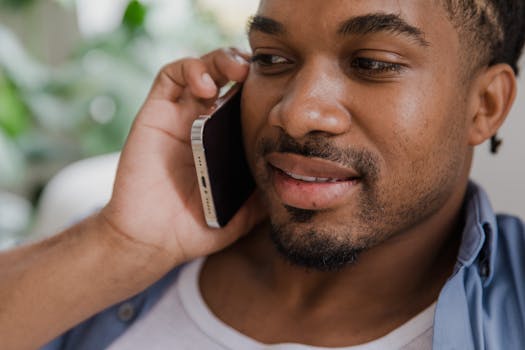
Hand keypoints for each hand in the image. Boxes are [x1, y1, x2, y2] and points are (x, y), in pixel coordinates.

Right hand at [99, 48, 265, 269]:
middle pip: (225, 77)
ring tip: (237, 72)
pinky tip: (208, 87)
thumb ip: (266, 197)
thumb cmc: (196, 227)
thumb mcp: (243, 213)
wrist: (154, 240)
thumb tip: (298, 186)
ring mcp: (179, 117)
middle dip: (243, 65)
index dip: (261, 88)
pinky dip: (191, 70)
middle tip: (258, 73)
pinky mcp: (155, 114)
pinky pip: (170, 77)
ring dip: (220, 60)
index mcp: (224, 141)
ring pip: (200, 68)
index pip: (245, 100)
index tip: (282, 91)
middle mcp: (202, 123)